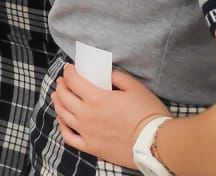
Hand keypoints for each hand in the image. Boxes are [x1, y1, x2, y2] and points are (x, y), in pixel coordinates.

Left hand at [52, 64, 170, 168]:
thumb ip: (117, 76)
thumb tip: (105, 72)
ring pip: (62, 114)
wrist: (157, 143)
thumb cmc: (149, 114)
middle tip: (63, 81)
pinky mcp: (91, 147)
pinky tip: (63, 120)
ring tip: (58, 96)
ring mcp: (87, 132)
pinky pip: (68, 136)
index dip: (68, 72)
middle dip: (61, 85)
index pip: (73, 81)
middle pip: (64, 96)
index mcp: (96, 98)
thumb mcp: (135, 88)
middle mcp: (86, 115)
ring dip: (58, 102)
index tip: (69, 68)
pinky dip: (62, 126)